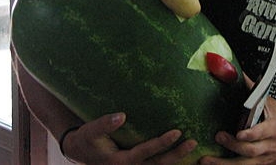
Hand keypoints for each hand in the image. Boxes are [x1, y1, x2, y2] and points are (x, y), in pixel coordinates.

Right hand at [61, 112, 197, 164]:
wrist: (81, 151)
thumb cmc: (87, 139)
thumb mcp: (90, 131)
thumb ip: (104, 124)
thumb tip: (122, 116)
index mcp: (120, 162)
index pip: (146, 152)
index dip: (162, 143)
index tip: (177, 132)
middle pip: (159, 164)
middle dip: (177, 155)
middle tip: (193, 142)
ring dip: (177, 160)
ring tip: (194, 148)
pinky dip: (170, 160)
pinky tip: (186, 154)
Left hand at [199, 98, 275, 164]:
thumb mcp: (275, 108)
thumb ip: (258, 94)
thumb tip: (243, 76)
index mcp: (272, 130)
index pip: (261, 132)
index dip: (251, 134)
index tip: (239, 133)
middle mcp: (267, 146)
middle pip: (249, 150)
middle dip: (233, 145)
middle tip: (218, 136)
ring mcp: (262, 159)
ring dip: (223, 164)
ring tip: (206, 160)